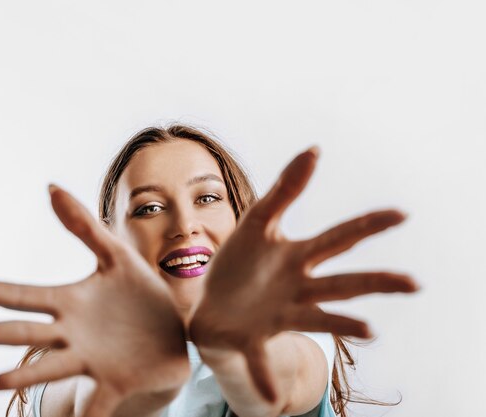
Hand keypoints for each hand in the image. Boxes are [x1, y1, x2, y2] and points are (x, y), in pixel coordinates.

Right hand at [0, 185, 189, 416]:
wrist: (174, 328)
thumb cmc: (139, 294)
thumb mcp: (115, 255)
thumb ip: (84, 225)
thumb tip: (51, 186)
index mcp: (69, 302)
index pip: (21, 295)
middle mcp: (70, 333)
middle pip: (22, 332)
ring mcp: (90, 358)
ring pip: (50, 368)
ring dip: (22, 376)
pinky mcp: (115, 381)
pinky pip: (97, 404)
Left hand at [189, 147, 418, 402]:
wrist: (208, 301)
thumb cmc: (237, 263)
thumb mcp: (256, 222)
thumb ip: (284, 189)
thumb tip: (314, 148)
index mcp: (298, 257)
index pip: (339, 238)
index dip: (367, 225)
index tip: (401, 213)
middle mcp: (299, 287)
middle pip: (343, 281)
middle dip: (376, 282)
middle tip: (414, 283)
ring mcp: (280, 314)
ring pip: (318, 319)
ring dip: (344, 325)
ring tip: (369, 330)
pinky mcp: (253, 337)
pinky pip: (260, 358)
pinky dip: (265, 375)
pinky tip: (269, 396)